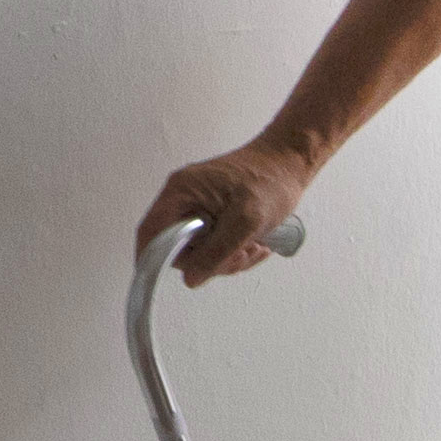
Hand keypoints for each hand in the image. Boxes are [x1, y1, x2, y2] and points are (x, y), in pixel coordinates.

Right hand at [136, 135, 313, 285]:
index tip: (176, 276)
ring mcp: (195, 205)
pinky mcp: (210, 213)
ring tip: (254, 246)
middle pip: (177, 247)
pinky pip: (211, 243)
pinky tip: (254, 243)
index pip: (151, 232)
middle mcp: (182, 198)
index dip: (154, 259)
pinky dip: (232, 250)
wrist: (290, 161)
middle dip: (209, 260)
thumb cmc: (270, 181)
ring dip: (226, 258)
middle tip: (240, 255)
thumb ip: (216, 252)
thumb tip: (191, 279)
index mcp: (181, 192)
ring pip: (197, 250)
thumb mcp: (245, 222)